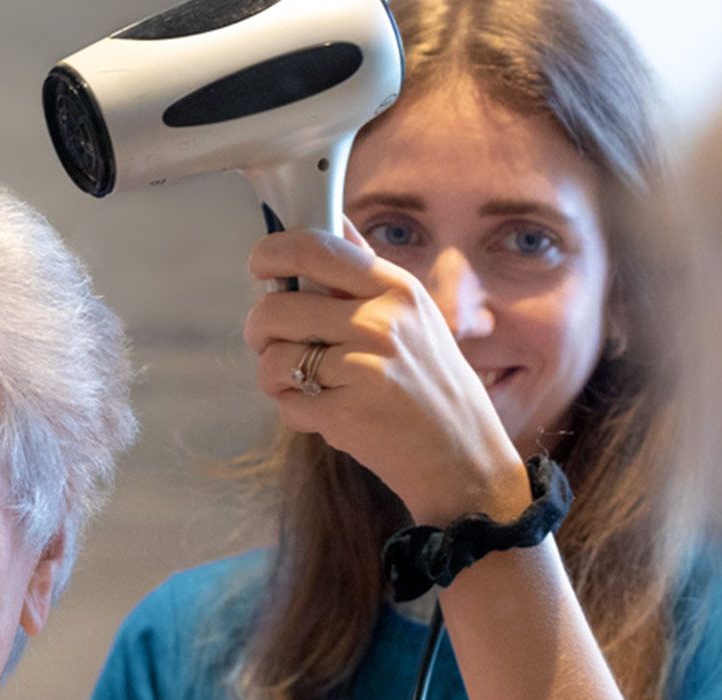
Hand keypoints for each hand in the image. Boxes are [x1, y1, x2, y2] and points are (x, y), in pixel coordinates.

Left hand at [246, 225, 531, 526]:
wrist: (462, 458)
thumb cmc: (433, 386)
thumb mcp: (416, 315)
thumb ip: (367, 271)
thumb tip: (333, 219)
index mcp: (395, 289)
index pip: (315, 248)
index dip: (272, 252)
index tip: (261, 266)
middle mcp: (380, 323)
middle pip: (277, 308)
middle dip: (259, 329)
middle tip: (271, 342)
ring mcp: (362, 370)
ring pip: (274, 358)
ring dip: (272, 374)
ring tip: (298, 383)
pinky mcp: (345, 415)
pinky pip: (286, 403)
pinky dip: (293, 410)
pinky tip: (321, 413)